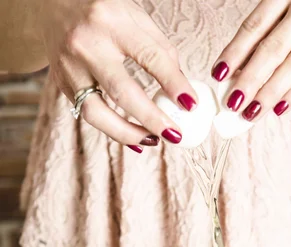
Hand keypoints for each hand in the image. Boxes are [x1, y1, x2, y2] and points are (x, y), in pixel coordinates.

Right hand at [37, 0, 197, 149]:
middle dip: (151, 119)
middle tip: (174, 135)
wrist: (51, 4)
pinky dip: (113, 130)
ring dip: (128, 133)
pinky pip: (88, 115)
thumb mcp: (133, 16)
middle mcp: (86, 45)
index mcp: (111, 22)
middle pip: (121, 92)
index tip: (190, 104)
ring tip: (152, 141)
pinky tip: (133, 137)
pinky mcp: (62, 84)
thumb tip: (179, 89)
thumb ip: (158, 49)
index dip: (173, 83)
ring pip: (97, 113)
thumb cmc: (101, 11)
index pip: (149, 57)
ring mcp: (70, 68)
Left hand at [211, 0, 290, 120]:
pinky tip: (280, 108)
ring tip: (251, 113)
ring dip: (269, 93)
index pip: (255, 26)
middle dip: (248, 80)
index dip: (234, 52)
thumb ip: (274, 27)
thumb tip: (242, 67)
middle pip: (271, 48)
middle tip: (231, 104)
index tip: (218, 76)